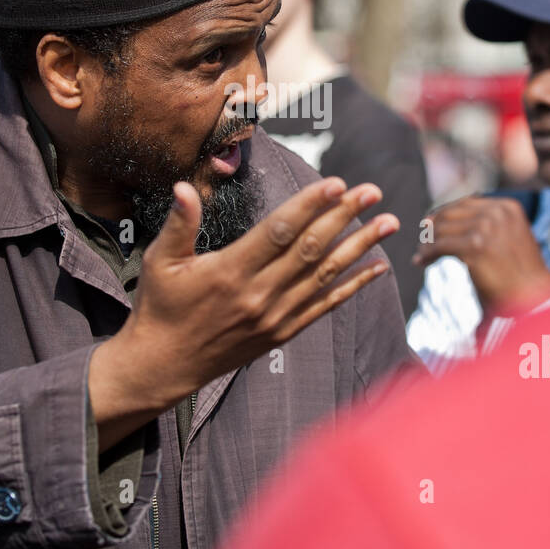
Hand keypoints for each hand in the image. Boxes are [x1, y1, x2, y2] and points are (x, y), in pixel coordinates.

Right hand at [89, 177, 397, 448]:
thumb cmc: (160, 306)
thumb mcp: (161, 261)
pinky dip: (353, 286)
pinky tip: (378, 267)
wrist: (164, 366)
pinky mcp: (282, 333)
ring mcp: (274, 316)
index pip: (279, 231)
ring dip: (360, 247)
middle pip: (311, 249)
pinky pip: (325, 306)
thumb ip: (179, 223)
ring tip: (389, 222)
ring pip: (325, 276)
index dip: (310, 205)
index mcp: (230, 271)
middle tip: (372, 190)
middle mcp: (258, 295)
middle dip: (344, 216)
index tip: (336, 183)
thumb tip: (183, 186)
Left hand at [413, 196, 549, 313]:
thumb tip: (444, 220)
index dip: (445, 214)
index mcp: (507, 207)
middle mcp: (497, 212)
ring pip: (442, 230)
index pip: (466, 204)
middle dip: (434, 227)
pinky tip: (421, 262)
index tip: (432, 226)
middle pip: (451, 213)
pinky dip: (427, 254)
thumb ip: (486, 225)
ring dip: (428, 243)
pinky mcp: (474, 246)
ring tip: (421, 254)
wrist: (535, 299)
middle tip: (423, 241)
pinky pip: (439, 246)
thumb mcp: (508, 239)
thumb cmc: (520, 276)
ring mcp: (486, 228)